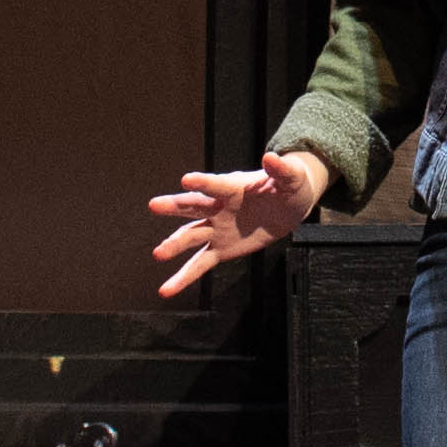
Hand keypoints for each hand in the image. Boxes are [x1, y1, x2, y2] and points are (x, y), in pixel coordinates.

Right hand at [147, 149, 327, 295]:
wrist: (288, 206)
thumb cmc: (288, 185)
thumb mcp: (291, 176)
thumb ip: (281, 169)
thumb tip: (271, 157)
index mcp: (233, 187)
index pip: (216, 185)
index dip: (203, 182)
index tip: (186, 180)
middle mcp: (219, 207)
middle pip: (193, 206)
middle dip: (175, 206)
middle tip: (154, 205)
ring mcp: (217, 229)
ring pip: (191, 236)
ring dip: (174, 244)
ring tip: (158, 253)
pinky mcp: (221, 249)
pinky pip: (199, 264)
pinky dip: (183, 277)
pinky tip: (167, 289)